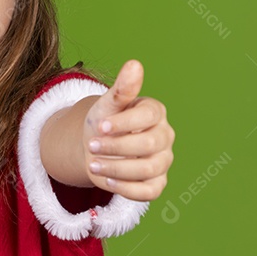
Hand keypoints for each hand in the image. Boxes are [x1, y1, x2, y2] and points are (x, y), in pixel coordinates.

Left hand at [82, 59, 174, 200]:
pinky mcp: (156, 183)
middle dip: (117, 147)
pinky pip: (149, 191)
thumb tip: (134, 64)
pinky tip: (107, 180)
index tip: (100, 126)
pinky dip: (127, 189)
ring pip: (148, 170)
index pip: (148, 117)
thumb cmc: (104, 121)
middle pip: (149, 146)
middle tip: (91, 146)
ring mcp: (163, 161)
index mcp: (155, 112)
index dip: (124, 123)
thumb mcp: (107, 105)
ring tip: (92, 164)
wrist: (96, 147)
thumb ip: (122, 88)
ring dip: (117, 168)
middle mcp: (164, 136)